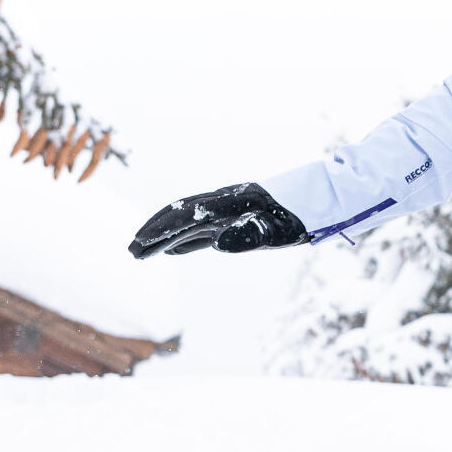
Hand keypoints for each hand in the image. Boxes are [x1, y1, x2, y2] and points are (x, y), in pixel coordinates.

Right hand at [129, 184, 307, 258]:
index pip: (186, 216)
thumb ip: (249, 235)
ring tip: (144, 251)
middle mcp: (224, 202)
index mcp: (230, 203)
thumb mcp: (279, 231)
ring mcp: (229, 208)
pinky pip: (204, 227)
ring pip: (188, 220)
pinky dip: (185, 238)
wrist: (320, 200)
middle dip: (153, 232)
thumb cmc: (301, 217)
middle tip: (131, 251)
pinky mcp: (236, 216)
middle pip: (180, 214)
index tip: (140, 247)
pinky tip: (176, 250)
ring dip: (165, 235)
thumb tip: (216, 244)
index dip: (161, 232)